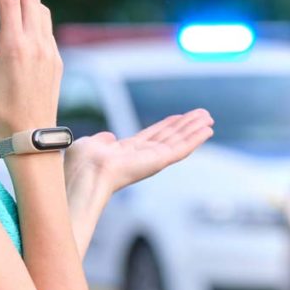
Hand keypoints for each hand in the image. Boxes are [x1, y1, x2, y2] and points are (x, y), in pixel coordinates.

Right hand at [0, 0, 60, 138]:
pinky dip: (37, 14)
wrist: (32, 135)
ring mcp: (50, 52)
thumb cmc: (0, 111)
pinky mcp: (56, 60)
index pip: (9, 0)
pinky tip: (26, 15)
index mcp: (15, 46)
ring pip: (42, 12)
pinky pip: (47, 28)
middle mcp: (36, 45)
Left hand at [63, 109, 214, 199]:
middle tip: (203, 114)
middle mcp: (142, 157)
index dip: (167, 125)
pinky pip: (181, 149)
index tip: (180, 116)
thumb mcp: (91, 145)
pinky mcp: (159, 162)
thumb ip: (102, 141)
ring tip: (209, 117)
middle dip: (186, 125)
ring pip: (179, 141)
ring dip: (195, 129)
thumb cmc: (80, 164)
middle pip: (170, 137)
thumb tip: (109, 136)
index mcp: (126, 152)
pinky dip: (195, 139)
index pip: (152, 136)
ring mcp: (152, 160)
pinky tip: (207, 130)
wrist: (83, 175)